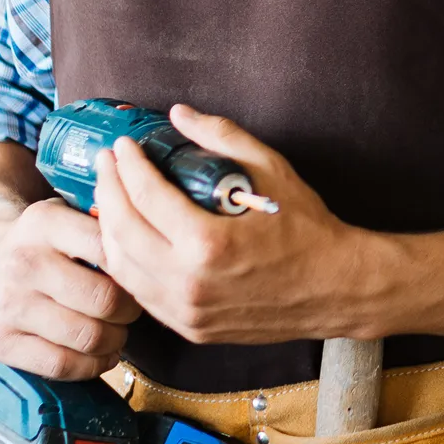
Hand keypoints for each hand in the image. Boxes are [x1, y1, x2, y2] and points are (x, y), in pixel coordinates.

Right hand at [0, 195, 142, 379]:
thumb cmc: (44, 240)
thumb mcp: (67, 213)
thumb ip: (104, 224)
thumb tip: (152, 248)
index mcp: (44, 222)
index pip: (109, 248)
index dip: (136, 269)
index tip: (143, 276)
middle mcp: (22, 262)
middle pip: (104, 299)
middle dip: (130, 311)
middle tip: (134, 310)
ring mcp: (8, 304)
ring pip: (86, 336)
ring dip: (115, 341)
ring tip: (119, 334)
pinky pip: (61, 365)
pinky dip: (91, 366)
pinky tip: (100, 356)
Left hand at [92, 105, 371, 344]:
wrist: (336, 288)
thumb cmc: (308, 228)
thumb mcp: (270, 168)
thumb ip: (221, 136)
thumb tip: (179, 114)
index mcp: (208, 244)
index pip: (145, 197)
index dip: (128, 166)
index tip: (123, 145)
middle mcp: (189, 284)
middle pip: (121, 232)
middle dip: (108, 190)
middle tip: (107, 163)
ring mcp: (187, 313)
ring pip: (122, 269)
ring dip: (108, 228)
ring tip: (112, 196)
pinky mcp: (191, 329)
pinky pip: (141, 294)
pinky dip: (126, 261)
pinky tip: (129, 236)